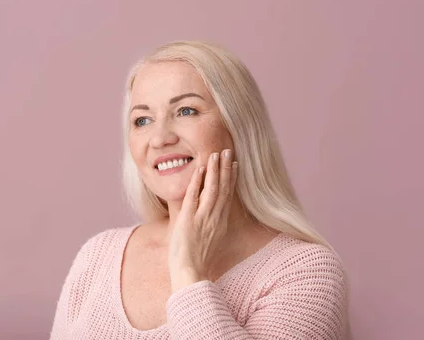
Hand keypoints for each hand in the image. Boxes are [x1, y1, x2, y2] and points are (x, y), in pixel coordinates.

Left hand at [168, 149, 237, 292]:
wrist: (190, 273)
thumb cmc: (198, 261)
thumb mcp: (210, 241)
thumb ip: (212, 226)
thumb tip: (212, 220)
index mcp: (221, 222)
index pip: (228, 195)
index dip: (232, 178)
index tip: (234, 164)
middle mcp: (215, 217)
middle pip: (224, 187)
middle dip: (226, 168)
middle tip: (228, 151)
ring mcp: (203, 217)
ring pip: (212, 188)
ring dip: (214, 170)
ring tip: (215, 154)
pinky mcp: (189, 219)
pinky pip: (194, 196)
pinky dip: (197, 182)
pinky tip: (199, 170)